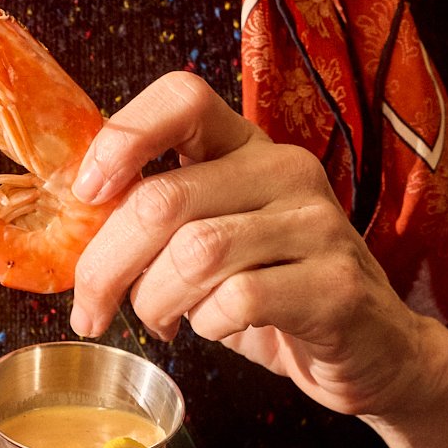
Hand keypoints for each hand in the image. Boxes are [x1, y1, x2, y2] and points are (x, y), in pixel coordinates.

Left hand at [69, 72, 447, 423]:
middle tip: (91, 308)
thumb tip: (76, 226)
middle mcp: (285, 170)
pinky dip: (206, 325)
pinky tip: (214, 329)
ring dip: (155, 301)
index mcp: (247, 146)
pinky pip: (237, 299)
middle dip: (106, 264)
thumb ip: (158, 220)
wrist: (371, 350)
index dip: (122, 137)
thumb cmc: (274, 294)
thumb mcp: (212, 240)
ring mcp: (315, 225)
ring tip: (160, 321)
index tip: (87, 194)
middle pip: (163, 199)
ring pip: (194, 253)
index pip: (182, 97)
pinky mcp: (334, 285)